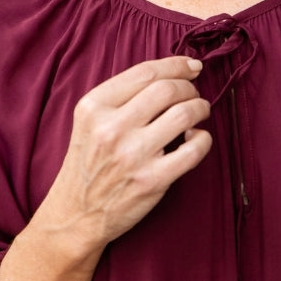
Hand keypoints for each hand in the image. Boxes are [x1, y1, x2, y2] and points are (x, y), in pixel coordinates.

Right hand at [34, 56, 212, 258]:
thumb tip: (170, 75)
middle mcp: (111, 128)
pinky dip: (203, 139)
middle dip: (189, 87)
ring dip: (200, 109)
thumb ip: (120, 97)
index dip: (175, 65)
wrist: (76, 215)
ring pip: (184, 114)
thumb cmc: (87, 164)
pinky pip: (194, 149)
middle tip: (193, 94)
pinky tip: (196, 139)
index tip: (191, 67)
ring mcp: (133, 155)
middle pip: (168, 89)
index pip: (145, 73)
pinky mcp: (152, 180)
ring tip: (199, 112)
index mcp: (94, 107)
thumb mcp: (89, 122)